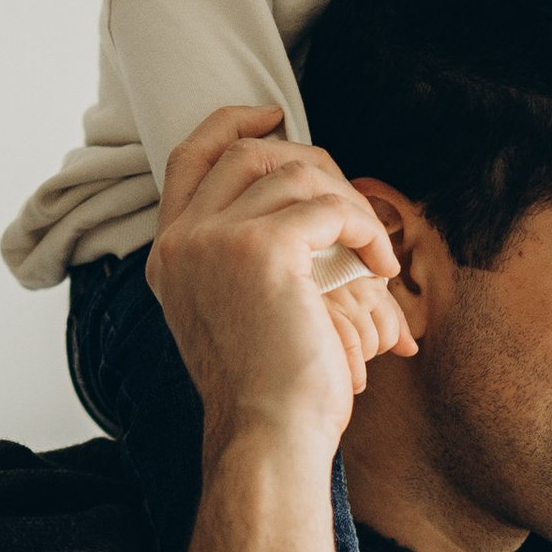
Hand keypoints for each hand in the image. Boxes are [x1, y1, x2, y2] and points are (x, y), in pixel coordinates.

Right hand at [144, 110, 410, 445]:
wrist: (269, 435)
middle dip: (313, 166)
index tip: (274, 116)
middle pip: (248, 153)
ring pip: (296, 174)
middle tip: (353, 208)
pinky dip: (367, 232)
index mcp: (169, 255)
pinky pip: (330, 208)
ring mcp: (215, 239)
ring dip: (350, 206)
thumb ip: (242, 258)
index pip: (190, 158)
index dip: (231, 124)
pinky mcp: (261, 248)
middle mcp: (182, 240)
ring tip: (375, 255)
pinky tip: (382, 271)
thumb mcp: (238, 313)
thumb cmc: (269, 393)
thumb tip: (300, 206)